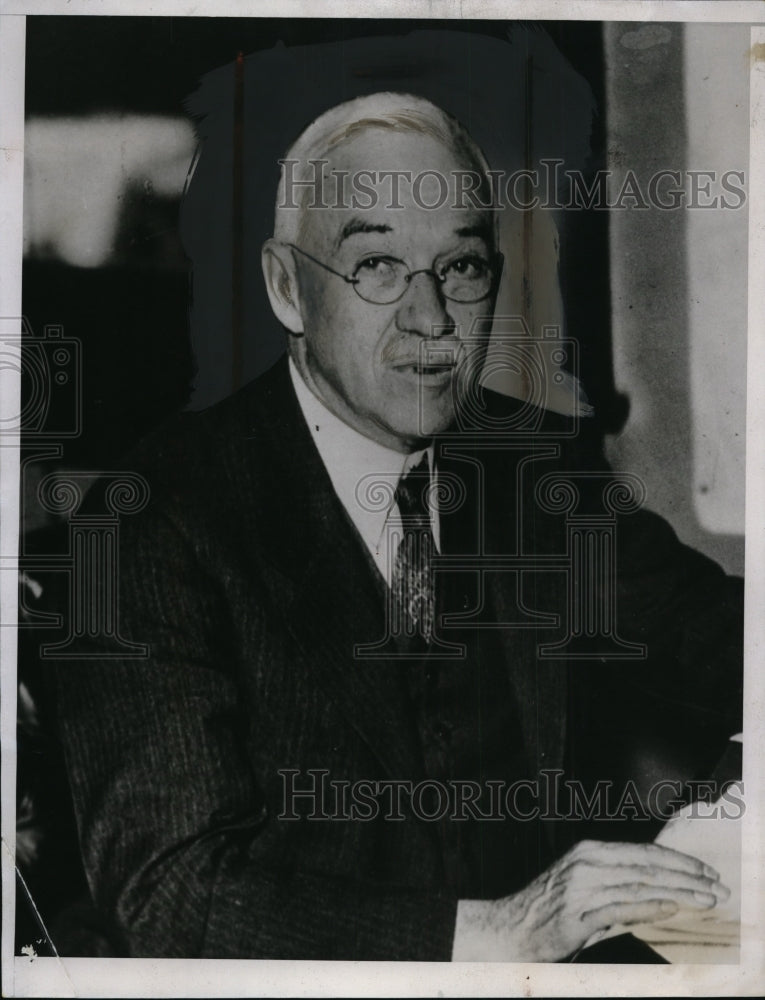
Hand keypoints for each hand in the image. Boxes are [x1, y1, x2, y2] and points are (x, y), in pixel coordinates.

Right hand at [452, 839, 729, 961]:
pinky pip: (619, 909)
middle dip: (686, 876)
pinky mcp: (576, 916)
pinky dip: (648, 907)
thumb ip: (618, 884)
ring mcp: (580, 889)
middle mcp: (586, 864)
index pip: (643, 852)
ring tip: (704, 899)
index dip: (678, 860)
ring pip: (638, 886)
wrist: (510, 927)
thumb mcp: (583, 885)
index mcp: (589, 851)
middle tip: (715, 886)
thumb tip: (660, 890)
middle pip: (646, 867)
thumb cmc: (549, 909)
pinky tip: (670, 908)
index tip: (704, 870)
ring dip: (677, 893)